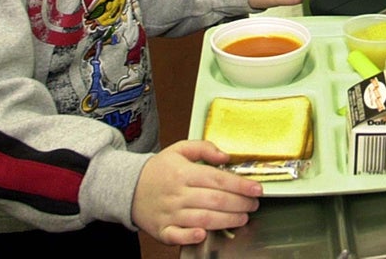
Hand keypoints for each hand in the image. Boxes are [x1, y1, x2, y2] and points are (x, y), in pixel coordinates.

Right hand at [132, 140, 262, 244]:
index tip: (257, 189)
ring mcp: (170, 213)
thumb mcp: (180, 149)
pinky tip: (205, 234)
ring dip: (226, 220)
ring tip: (243, 217)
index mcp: (184, 173)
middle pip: (214, 200)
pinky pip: (177, 236)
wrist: (128, 188)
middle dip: (239, 203)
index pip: (218, 179)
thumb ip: (204, 148)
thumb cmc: (159, 170)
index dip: (240, 185)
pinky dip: (190, 237)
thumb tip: (226, 156)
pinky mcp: (162, 229)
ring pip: (202, 218)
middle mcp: (178, 194)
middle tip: (254, 204)